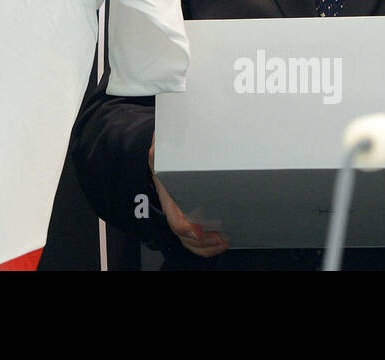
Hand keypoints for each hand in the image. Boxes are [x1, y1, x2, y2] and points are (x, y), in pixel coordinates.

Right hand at [148, 141, 227, 256]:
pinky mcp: (189, 214)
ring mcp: (180, 214)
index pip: (175, 220)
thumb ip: (164, 142)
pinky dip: (206, 245)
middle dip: (202, 242)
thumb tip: (164, 137)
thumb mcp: (162, 145)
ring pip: (189, 241)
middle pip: (184, 237)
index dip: (187, 228)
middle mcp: (172, 208)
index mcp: (167, 195)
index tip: (200, 229)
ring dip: (206, 247)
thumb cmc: (165, 151)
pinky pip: (194, 238)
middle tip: (221, 238)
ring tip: (223, 242)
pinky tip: (220, 241)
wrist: (162, 153)